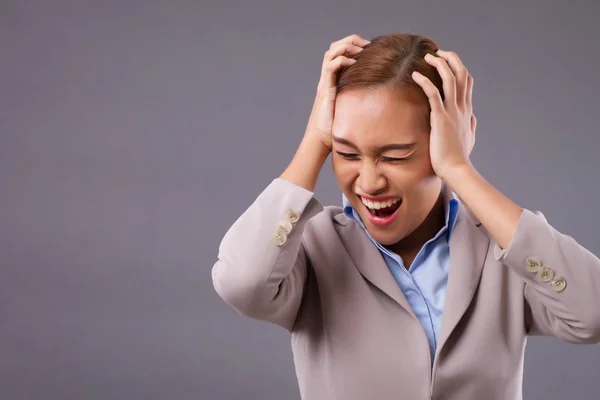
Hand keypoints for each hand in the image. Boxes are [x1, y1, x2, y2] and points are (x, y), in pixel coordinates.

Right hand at [304, 34, 370, 150]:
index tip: (371, 49)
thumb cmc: (336, 129)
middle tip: (367, 44)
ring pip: (331, 52)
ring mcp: (325, 81)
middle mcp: (327, 77)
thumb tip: (382, 102)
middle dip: (351, 41)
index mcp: (333, 79)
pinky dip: (342, 59)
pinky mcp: (325, 88)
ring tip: (361, 50)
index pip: (340, 52)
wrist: (320, 139)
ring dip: (346, 46)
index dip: (354, 45)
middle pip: (335, 46)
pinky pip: (331, 65)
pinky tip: (355, 63)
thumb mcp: (352, 110)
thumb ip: (361, 101)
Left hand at [411, 49, 476, 178]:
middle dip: (451, 59)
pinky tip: (415, 75)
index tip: (447, 60)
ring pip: (450, 79)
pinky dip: (425, 82)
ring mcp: (453, 112)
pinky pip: (434, 94)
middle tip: (438, 52)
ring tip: (428, 56)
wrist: (456, 169)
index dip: (458, 67)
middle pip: (461, 74)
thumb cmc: (459, 157)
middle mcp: (462, 107)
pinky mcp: (441, 118)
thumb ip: (470, 124)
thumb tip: (472, 117)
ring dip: (439, 64)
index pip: (467, 81)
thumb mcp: (469, 137)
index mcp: (467, 110)